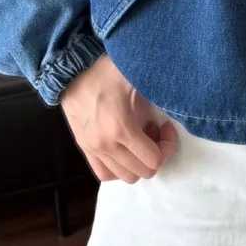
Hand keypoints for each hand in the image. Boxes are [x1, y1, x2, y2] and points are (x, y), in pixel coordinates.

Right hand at [60, 53, 177, 183]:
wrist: (70, 69)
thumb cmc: (105, 70)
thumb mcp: (136, 79)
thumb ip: (156, 94)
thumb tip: (175, 104)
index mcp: (121, 128)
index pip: (154, 160)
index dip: (167, 146)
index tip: (166, 126)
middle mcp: (106, 145)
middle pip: (143, 172)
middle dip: (155, 154)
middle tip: (153, 132)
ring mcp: (93, 150)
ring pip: (125, 176)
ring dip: (138, 162)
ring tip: (138, 139)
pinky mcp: (84, 149)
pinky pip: (104, 174)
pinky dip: (119, 168)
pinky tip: (124, 149)